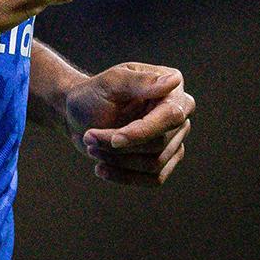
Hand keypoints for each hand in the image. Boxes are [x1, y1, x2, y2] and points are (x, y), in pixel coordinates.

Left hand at [61, 63, 193, 186]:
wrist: (79, 114)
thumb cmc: (94, 93)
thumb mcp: (111, 82)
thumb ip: (140, 81)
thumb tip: (174, 81)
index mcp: (172, 89)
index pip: (170, 117)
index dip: (142, 132)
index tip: (114, 140)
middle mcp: (180, 114)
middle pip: (159, 144)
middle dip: (119, 146)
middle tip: (89, 138)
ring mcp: (174, 138)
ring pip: (155, 164)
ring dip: (118, 160)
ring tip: (91, 147)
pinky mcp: (165, 159)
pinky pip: (154, 178)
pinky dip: (125, 176)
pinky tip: (101, 168)